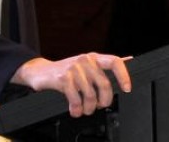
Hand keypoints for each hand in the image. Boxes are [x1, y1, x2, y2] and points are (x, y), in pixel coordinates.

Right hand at [12, 53, 131, 116]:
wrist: (40, 72)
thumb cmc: (66, 71)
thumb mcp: (86, 65)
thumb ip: (105, 65)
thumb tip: (128, 59)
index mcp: (94, 58)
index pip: (115, 62)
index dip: (123, 75)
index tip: (126, 89)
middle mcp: (85, 61)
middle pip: (105, 84)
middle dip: (104, 101)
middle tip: (99, 107)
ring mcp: (74, 69)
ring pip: (90, 95)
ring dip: (88, 108)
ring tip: (84, 110)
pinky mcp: (63, 79)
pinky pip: (76, 99)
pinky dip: (76, 109)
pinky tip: (75, 110)